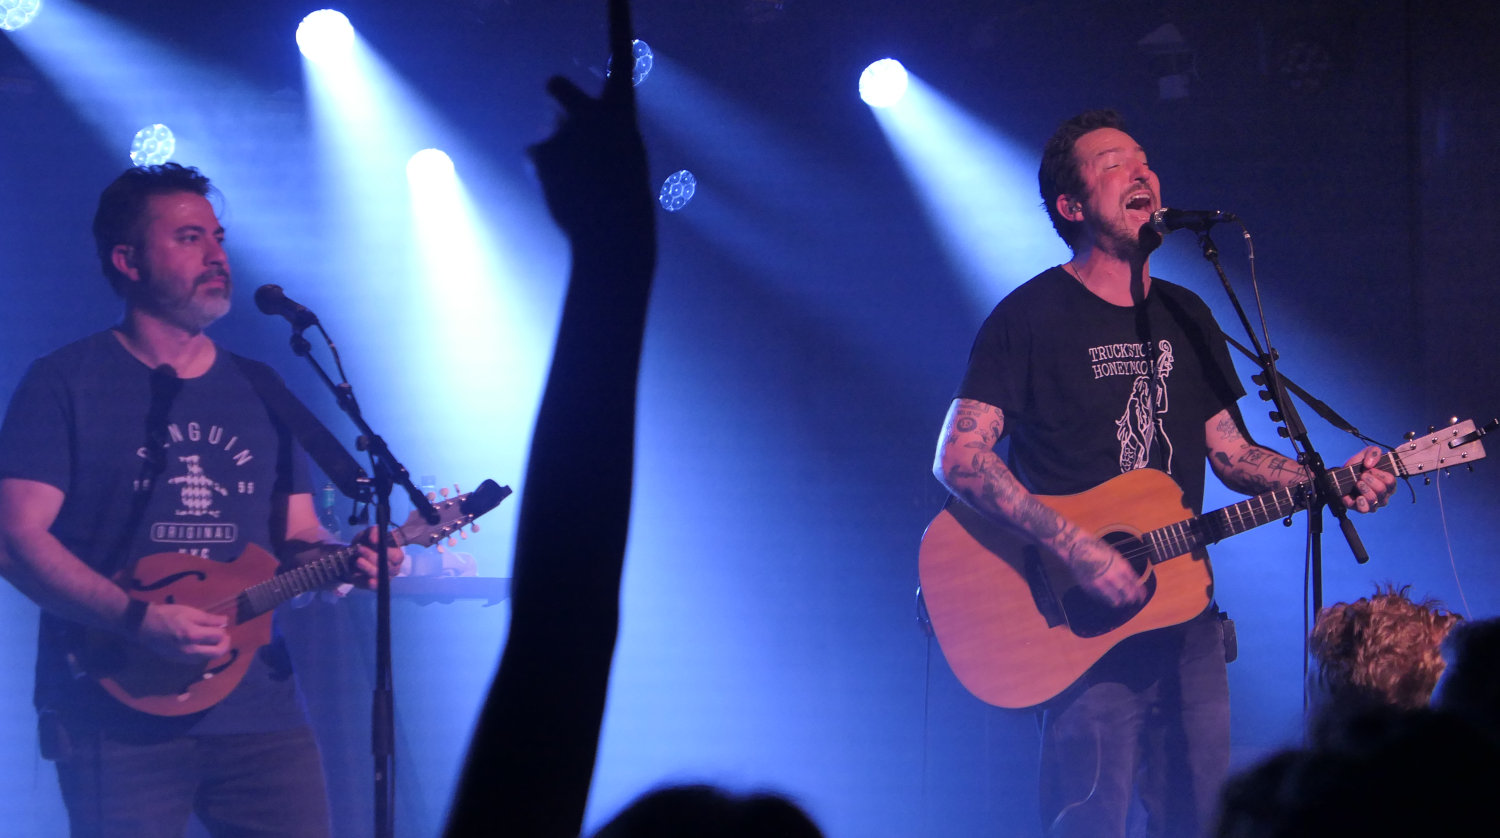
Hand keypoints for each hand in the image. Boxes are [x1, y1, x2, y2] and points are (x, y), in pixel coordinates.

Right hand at [138, 602, 229, 662]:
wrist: (144, 626)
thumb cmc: (167, 615)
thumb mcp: (189, 612)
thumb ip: (209, 619)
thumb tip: (225, 621)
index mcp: (193, 636)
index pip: (218, 636)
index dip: (223, 630)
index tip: (222, 625)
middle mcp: (190, 650)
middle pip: (217, 653)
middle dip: (225, 644)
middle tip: (225, 636)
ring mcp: (184, 658)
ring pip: (208, 658)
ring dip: (215, 650)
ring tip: (213, 639)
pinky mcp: (179, 660)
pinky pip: (198, 660)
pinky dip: (204, 653)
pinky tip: (202, 645)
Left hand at [349, 525, 404, 589]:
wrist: (351, 555)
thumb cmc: (365, 543)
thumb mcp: (368, 533)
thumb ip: (374, 532)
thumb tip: (375, 539)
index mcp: (396, 554)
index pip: (397, 556)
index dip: (387, 551)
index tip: (373, 543)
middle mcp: (393, 567)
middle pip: (388, 566)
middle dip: (373, 557)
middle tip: (360, 549)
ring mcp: (385, 577)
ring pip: (380, 575)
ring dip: (368, 567)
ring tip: (357, 560)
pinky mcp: (375, 585)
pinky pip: (376, 586)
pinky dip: (372, 583)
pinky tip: (366, 579)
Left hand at [528, 0, 654, 267]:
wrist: (614, 236)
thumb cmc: (623, 200)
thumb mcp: (620, 157)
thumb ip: (595, 131)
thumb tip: (560, 132)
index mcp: (623, 111)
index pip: (620, 52)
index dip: (617, 17)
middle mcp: (592, 110)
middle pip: (554, 87)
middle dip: (555, 100)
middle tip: (567, 130)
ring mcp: (563, 129)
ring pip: (550, 133)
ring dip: (557, 150)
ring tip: (578, 181)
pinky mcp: (537, 150)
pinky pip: (537, 156)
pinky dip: (546, 174)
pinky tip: (564, 192)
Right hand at [1067, 537, 1147, 608]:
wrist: (1079, 548)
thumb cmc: (1097, 549)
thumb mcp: (1116, 556)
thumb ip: (1124, 569)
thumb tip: (1131, 581)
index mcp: (1122, 568)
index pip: (1136, 586)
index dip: (1140, 593)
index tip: (1141, 597)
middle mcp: (1114, 577)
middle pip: (1128, 595)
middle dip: (1131, 599)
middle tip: (1132, 601)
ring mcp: (1103, 583)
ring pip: (1117, 600)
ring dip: (1120, 602)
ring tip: (1120, 602)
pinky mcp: (1092, 588)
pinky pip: (1103, 599)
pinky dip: (1107, 600)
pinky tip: (1108, 598)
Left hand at [1341, 446, 1394, 512]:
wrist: (1341, 476)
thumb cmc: (1358, 467)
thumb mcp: (1366, 454)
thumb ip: (1373, 452)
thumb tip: (1369, 464)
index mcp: (1388, 484)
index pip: (1390, 481)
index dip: (1378, 474)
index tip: (1368, 469)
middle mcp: (1383, 495)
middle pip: (1381, 490)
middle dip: (1369, 480)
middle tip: (1361, 475)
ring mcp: (1373, 503)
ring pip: (1373, 499)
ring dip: (1364, 489)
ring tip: (1358, 483)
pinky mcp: (1361, 508)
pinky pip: (1364, 509)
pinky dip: (1360, 503)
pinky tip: (1357, 497)